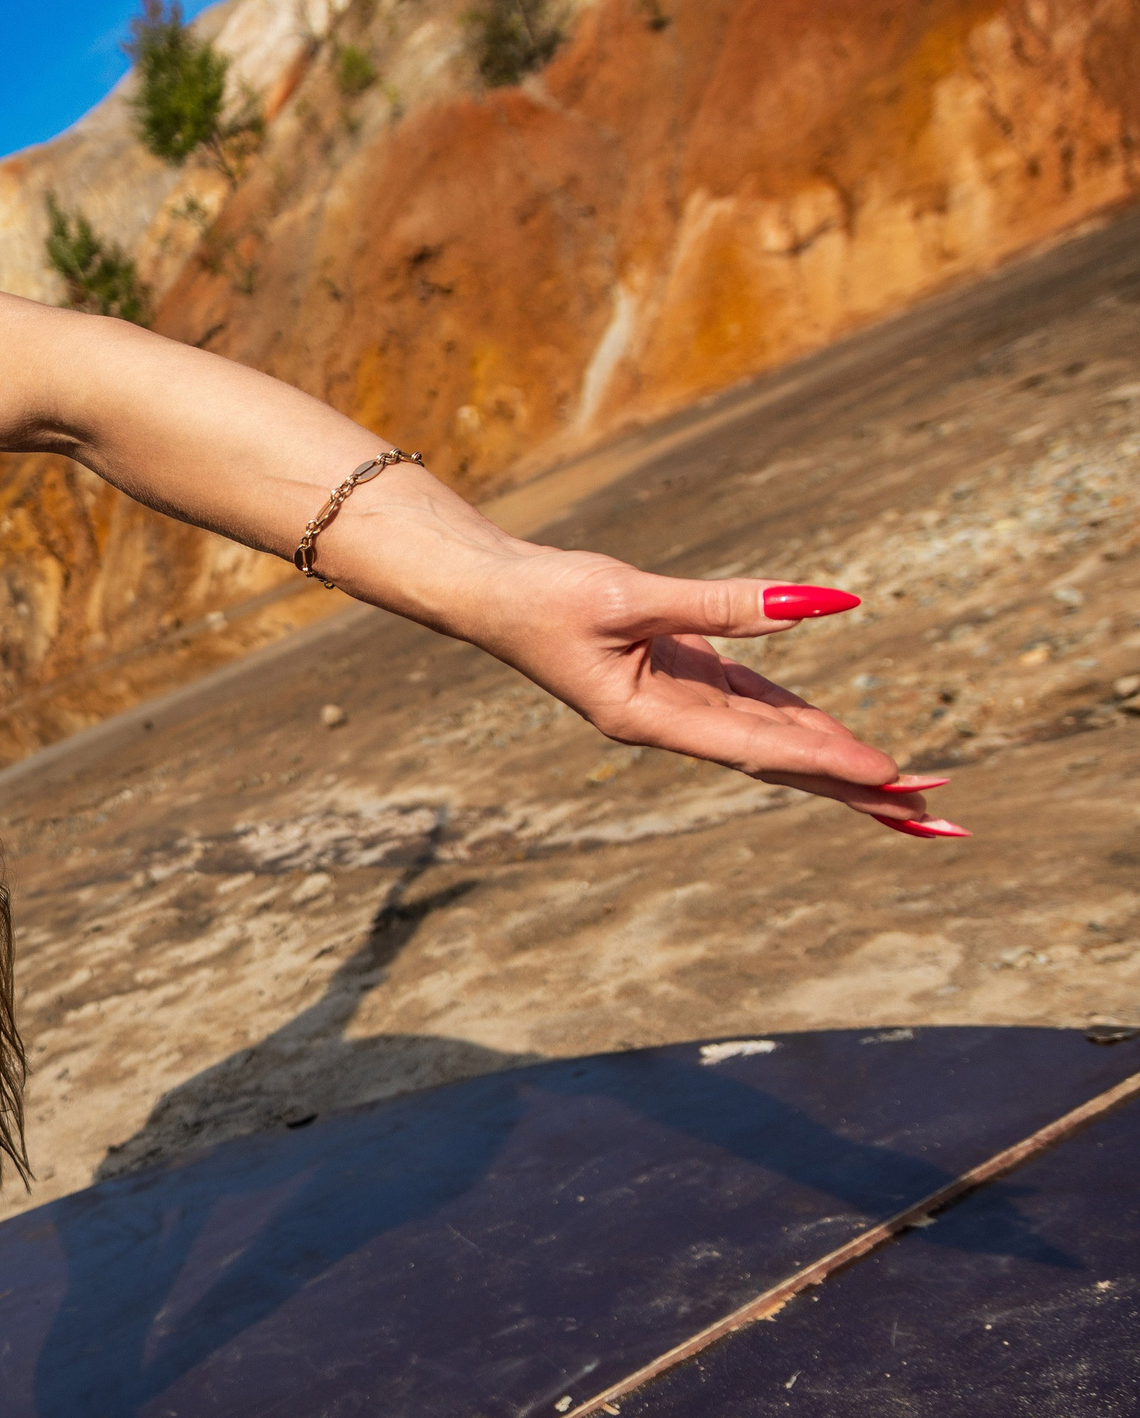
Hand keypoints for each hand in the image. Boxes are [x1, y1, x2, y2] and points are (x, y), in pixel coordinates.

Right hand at [457, 549, 966, 836]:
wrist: (490, 591)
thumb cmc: (545, 595)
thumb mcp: (629, 594)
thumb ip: (721, 603)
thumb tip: (814, 602)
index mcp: (649, 718)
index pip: (758, 745)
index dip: (828, 760)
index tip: (893, 777)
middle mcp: (670, 722)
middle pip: (779, 763)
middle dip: (855, 791)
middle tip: (934, 818)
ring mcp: (676, 703)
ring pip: (773, 737)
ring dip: (838, 762)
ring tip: (911, 791)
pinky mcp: (678, 674)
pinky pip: (754, 702)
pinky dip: (801, 718)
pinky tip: (842, 735)